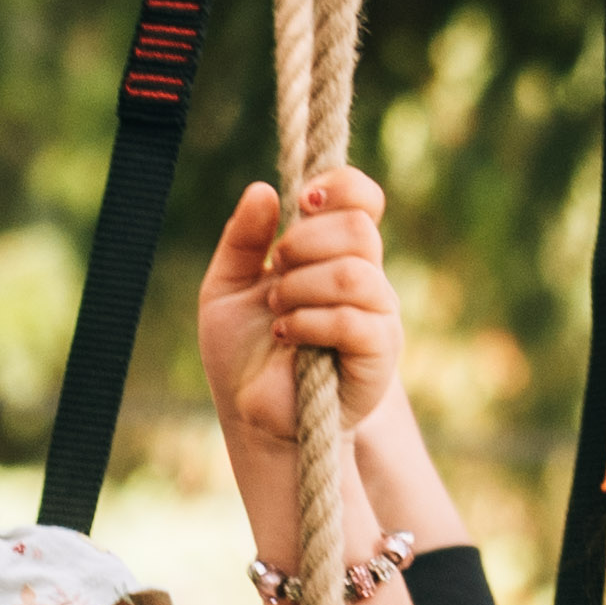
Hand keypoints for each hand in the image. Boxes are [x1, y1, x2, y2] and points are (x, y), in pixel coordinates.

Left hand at [202, 167, 406, 455]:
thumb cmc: (242, 354)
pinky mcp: (379, 352)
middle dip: (304, 244)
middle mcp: (365, 278)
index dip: (339, 187)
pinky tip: (285, 337)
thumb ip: (242, 239)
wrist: (250, 416)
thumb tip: (262, 188)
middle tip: (275, 273)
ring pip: (352, 273)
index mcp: (334, 255)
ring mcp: (378, 314)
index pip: (363, 200)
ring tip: (277, 313)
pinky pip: (352, 319)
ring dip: (299, 288)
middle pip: (359, 228)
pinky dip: (309, 322)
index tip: (300, 202)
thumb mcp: (226, 287)